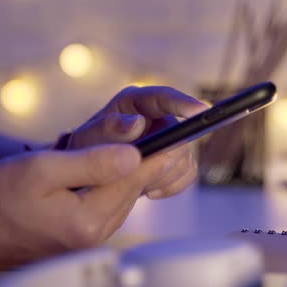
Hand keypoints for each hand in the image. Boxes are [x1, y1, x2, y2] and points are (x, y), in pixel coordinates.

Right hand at [0, 144, 166, 269]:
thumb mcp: (42, 169)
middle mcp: (95, 234)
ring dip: (136, 168)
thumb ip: (92, 162)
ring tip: (153, 141)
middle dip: (152, 157)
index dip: (161, 149)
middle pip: (136, 188)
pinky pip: (111, 203)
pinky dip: (118, 182)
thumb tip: (135, 153)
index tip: (183, 129)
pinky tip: (120, 164)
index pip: (135, 177)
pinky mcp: (82, 234)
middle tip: (172, 128)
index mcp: (87, 220)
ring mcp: (90, 237)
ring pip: (125, 195)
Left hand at [67, 86, 208, 198]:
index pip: (163, 97)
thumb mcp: (88, 140)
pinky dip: (171, 185)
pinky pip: (188, 172)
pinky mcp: (176, 158)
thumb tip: (137, 122)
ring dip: (163, 175)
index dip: (184, 103)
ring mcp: (169, 137)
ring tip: (137, 183)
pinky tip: (149, 189)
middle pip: (180, 133)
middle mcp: (157, 116)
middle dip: (162, 159)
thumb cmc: (86, 150)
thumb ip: (108, 130)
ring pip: (186, 156)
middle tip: (140, 175)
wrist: (87, 172)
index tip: (201, 111)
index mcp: (135, 102)